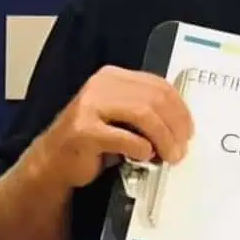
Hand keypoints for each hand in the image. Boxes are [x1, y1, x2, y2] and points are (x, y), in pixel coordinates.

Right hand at [34, 65, 193, 188]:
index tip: (189, 129)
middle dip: (175, 126)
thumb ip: (145, 112)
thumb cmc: (91, 141)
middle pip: (154, 99)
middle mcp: (100, 85)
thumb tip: (182, 125)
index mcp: (113, 77)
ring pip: (143, 114)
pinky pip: (125, 138)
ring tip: (170, 156)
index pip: (158, 85)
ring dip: (163, 138)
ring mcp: (89, 106)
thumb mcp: (120, 118)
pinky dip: (141, 149)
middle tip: (182, 148)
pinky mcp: (83, 131)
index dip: (180, 108)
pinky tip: (144, 157)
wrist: (51, 163)